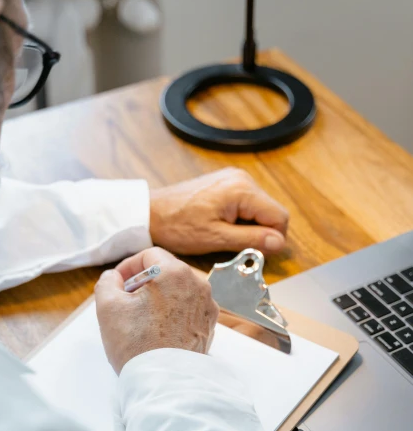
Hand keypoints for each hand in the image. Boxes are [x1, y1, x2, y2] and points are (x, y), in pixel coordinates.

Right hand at [95, 247, 218, 373]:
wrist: (164, 383)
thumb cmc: (137, 344)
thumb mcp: (108, 307)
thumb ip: (107, 282)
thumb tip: (114, 278)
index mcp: (176, 273)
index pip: (149, 255)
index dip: (128, 266)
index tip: (117, 284)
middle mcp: (198, 286)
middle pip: (166, 272)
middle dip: (143, 283)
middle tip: (126, 302)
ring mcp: (207, 308)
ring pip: (178, 292)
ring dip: (158, 299)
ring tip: (140, 319)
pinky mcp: (208, 327)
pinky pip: (187, 311)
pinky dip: (172, 315)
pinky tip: (157, 332)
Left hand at [149, 168, 288, 255]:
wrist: (150, 212)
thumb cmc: (177, 225)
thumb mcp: (216, 238)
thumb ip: (251, 240)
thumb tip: (278, 243)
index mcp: (242, 189)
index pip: (279, 216)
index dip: (272, 239)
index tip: (256, 252)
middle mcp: (241, 178)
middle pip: (270, 211)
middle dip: (259, 232)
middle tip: (236, 245)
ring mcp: (233, 178)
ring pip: (259, 209)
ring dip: (248, 226)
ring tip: (224, 235)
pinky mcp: (225, 183)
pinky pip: (245, 203)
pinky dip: (239, 218)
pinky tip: (221, 225)